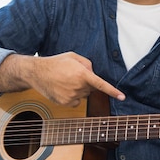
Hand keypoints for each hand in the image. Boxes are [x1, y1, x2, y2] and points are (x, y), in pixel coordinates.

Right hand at [0, 52, 124, 106]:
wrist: (37, 72)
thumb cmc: (56, 62)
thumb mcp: (73, 56)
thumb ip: (87, 64)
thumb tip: (93, 74)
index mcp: (82, 74)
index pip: (101, 84)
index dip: (113, 91)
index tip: (122, 97)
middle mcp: (78, 87)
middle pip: (91, 88)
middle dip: (86, 82)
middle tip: (72, 75)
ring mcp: (71, 96)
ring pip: (83, 95)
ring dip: (79, 89)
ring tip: (65, 81)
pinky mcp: (65, 103)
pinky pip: (76, 101)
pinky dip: (72, 96)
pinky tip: (63, 89)